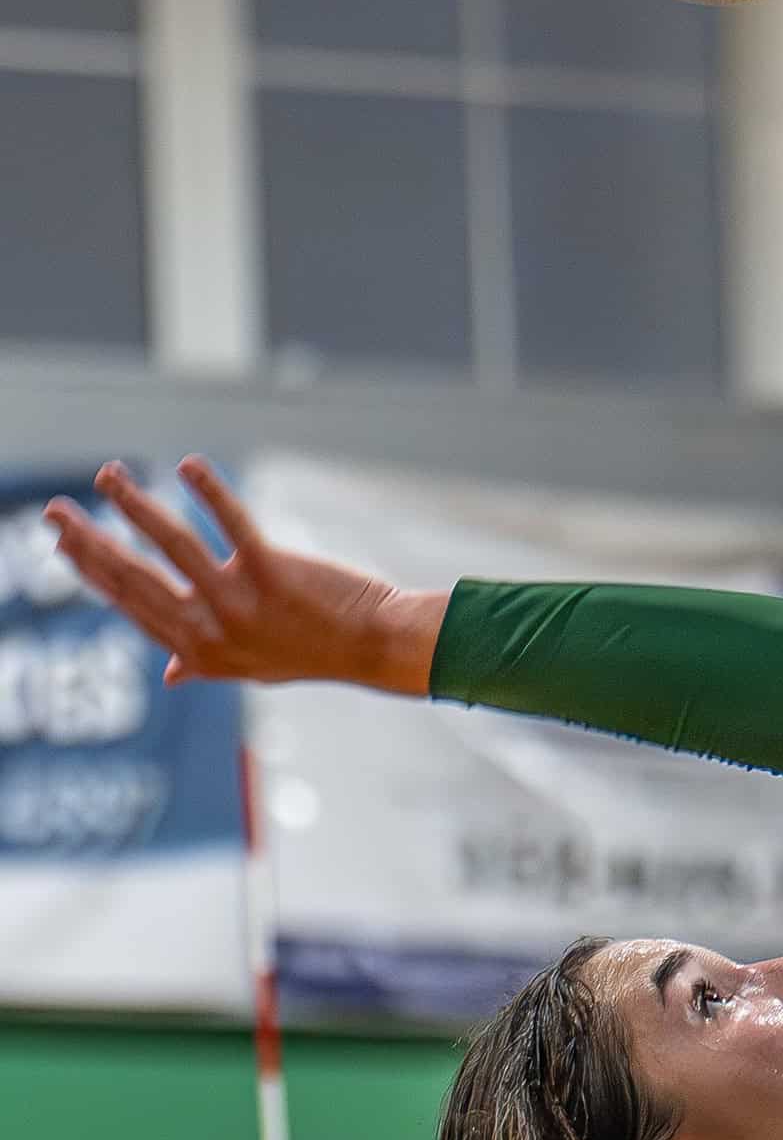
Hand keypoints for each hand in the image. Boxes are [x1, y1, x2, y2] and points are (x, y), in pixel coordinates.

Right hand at [43, 457, 445, 694]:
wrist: (372, 647)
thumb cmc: (312, 650)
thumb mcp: (250, 668)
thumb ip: (204, 664)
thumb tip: (170, 674)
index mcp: (197, 650)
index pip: (129, 605)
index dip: (92, 572)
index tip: (63, 543)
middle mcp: (209, 631)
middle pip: (133, 579)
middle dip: (87, 542)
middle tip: (54, 511)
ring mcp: (238, 604)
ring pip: (171, 547)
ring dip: (133, 506)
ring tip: (106, 475)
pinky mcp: (272, 575)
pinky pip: (232, 524)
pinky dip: (210, 490)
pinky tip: (188, 465)